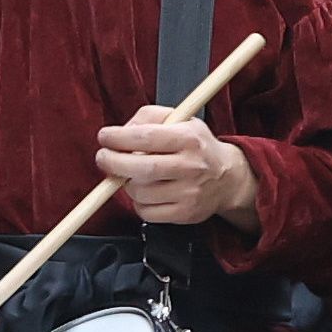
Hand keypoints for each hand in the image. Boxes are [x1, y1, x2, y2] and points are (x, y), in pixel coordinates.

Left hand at [90, 108, 259, 229]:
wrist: (227, 178)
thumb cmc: (197, 146)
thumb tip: (122, 131)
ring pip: (139, 192)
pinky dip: (137, 202)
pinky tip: (146, 191)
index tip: (104, 137)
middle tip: (103, 157)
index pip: (146, 137)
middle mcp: (191, 166)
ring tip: (133, 174)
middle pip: (141, 168)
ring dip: (126, 183)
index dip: (118, 138)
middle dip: (113, 163)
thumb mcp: (180, 119)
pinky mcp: (184, 214)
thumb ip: (148, 117)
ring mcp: (188, 193)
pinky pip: (146, 212)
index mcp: (189, 138)